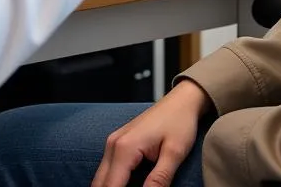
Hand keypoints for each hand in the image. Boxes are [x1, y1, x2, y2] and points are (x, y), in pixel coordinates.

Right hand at [92, 81, 212, 186]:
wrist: (181, 100)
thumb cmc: (179, 122)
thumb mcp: (174, 153)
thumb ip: (159, 179)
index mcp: (125, 148)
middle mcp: (113, 144)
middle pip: (99, 184)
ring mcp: (113, 142)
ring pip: (100, 178)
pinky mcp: (117, 143)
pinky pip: (107, 170)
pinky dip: (113, 182)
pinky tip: (127, 186)